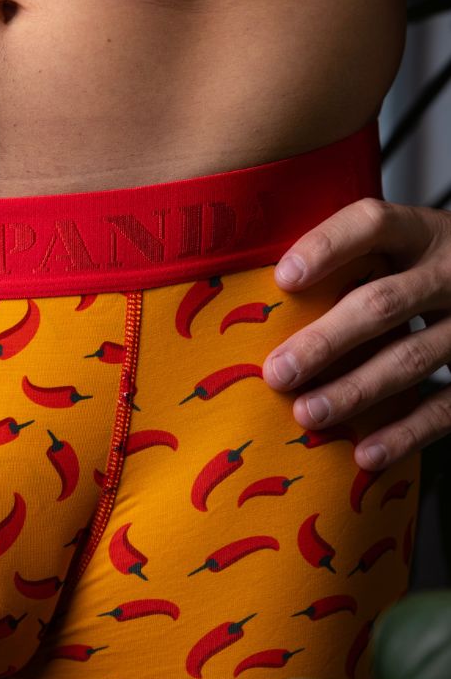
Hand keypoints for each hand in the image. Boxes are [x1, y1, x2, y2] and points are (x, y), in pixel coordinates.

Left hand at [263, 196, 450, 469]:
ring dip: (355, 390)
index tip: (283, 278)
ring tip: (307, 414)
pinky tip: (364, 454)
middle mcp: (450, 271)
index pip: (373, 224)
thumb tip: (248, 305)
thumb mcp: (395, 256)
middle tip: (277, 372)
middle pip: (384, 303)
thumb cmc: (416, 278)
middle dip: (325, 341)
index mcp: (420, 234)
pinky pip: (446, 406)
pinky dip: (405, 433)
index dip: (328, 247)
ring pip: (412, 356)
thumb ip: (344, 270)